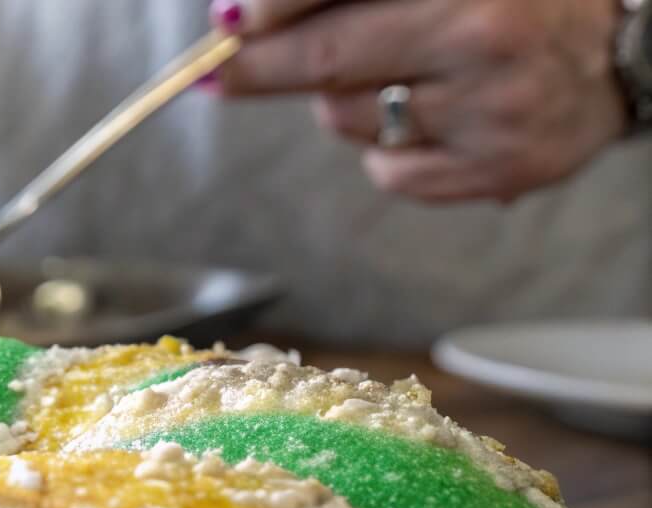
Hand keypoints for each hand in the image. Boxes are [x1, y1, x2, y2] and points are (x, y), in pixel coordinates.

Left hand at [211, 0, 628, 202]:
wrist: (626, 50)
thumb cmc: (513, 0)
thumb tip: (245, 17)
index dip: (272, 9)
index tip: (228, 23)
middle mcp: (484, 37)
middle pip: (328, 60)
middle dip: (259, 66)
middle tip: (216, 67)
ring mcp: (493, 109)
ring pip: (349, 118)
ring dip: (345, 99)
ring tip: (404, 71)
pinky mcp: (498, 169)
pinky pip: (388, 170)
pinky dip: (387, 149)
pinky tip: (433, 117)